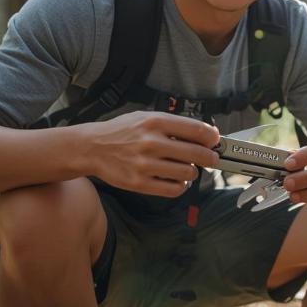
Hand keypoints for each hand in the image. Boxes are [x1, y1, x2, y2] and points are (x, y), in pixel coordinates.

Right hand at [85, 111, 219, 197]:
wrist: (92, 148)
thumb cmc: (121, 131)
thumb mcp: (145, 117)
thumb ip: (173, 124)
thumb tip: (206, 133)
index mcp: (154, 122)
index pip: (196, 129)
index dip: (211, 137)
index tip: (214, 141)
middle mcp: (151, 142)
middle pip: (197, 153)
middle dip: (210, 157)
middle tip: (211, 158)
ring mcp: (145, 164)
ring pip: (187, 173)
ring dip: (193, 172)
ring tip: (188, 169)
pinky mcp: (139, 183)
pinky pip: (173, 189)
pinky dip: (181, 186)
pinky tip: (178, 181)